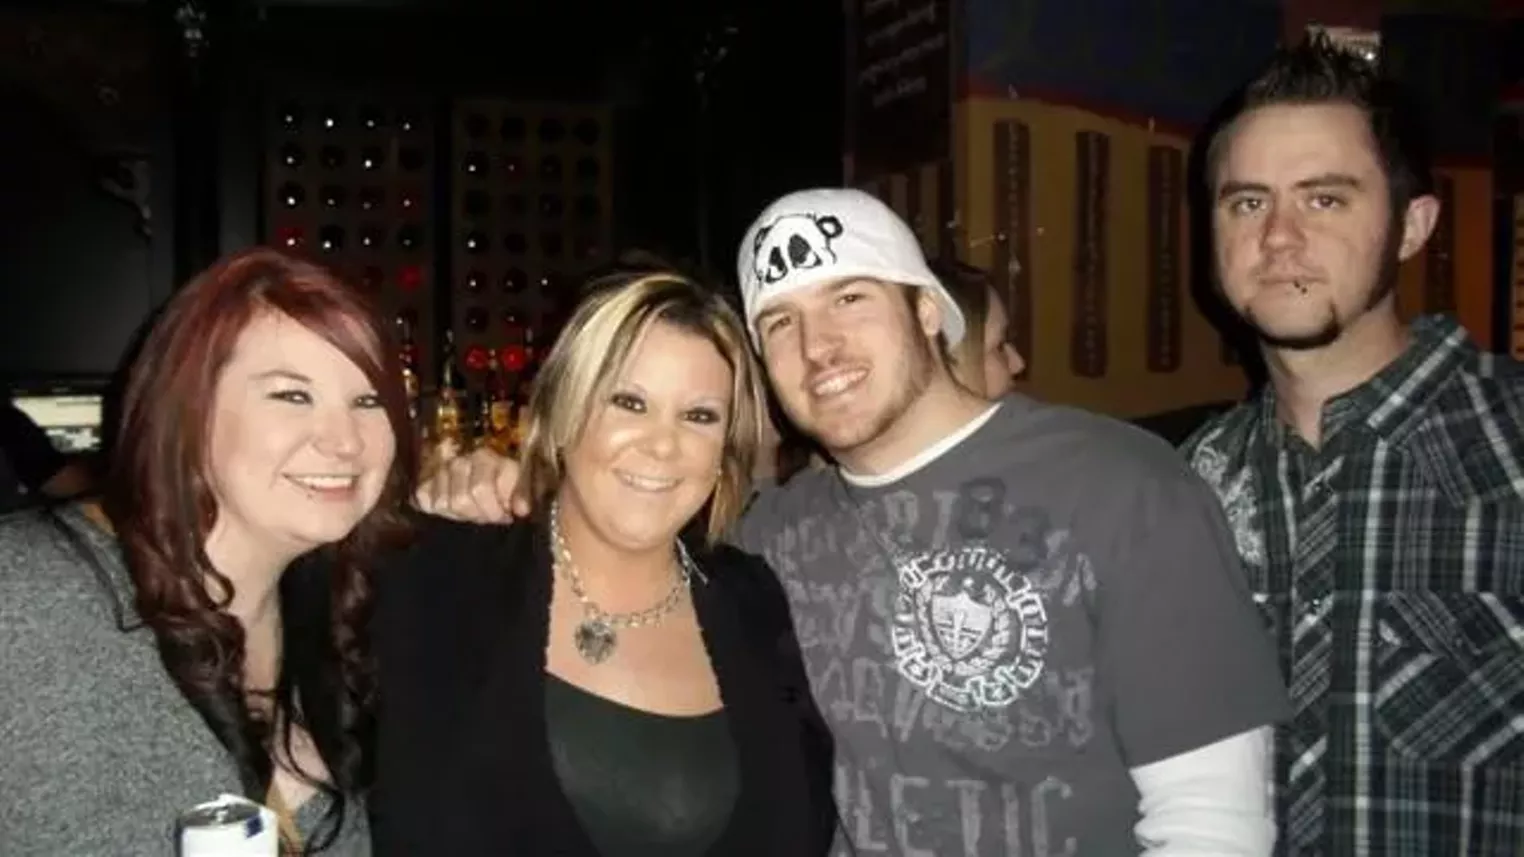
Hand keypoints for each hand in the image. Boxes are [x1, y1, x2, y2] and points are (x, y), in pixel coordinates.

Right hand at [413, 447, 529, 522]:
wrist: (487, 488)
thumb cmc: (505, 488)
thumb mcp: (520, 487)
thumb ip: (522, 495)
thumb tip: (522, 509)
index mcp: (484, 457)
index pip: (480, 489)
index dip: (494, 510)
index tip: (505, 516)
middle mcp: (459, 461)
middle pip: (460, 499)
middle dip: (479, 515)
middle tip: (490, 517)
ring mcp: (440, 472)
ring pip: (444, 503)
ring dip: (462, 515)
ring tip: (475, 513)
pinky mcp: (425, 485)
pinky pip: (426, 502)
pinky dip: (440, 511)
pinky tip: (456, 511)